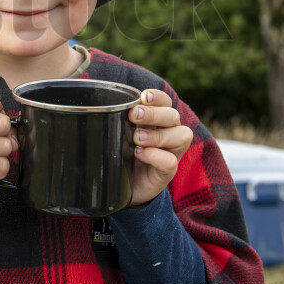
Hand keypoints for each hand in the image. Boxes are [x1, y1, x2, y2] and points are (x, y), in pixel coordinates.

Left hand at [127, 88, 192, 206]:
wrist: (121, 186)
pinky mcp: (167, 172)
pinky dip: (155, 155)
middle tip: (134, 115)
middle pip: (173, 116)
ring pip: (181, 136)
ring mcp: (171, 153)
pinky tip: (139, 154)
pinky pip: (170, 161)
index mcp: (157, 120)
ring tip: (136, 138)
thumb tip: (101, 106)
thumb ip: (117, 120)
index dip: (158, 97)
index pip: (165, 102)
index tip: (143, 97)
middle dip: (154, 113)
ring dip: (157, 134)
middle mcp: (169, 133)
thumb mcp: (118, 134)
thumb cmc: (121, 154)